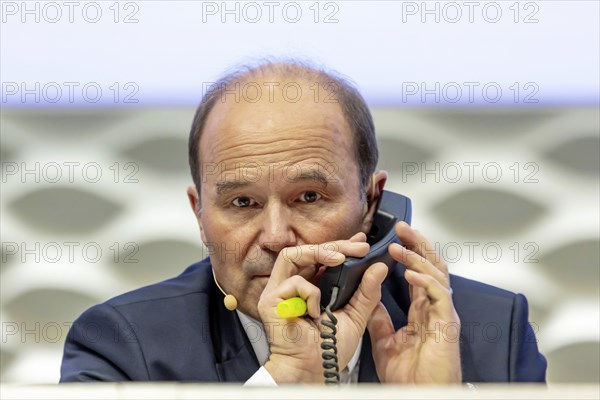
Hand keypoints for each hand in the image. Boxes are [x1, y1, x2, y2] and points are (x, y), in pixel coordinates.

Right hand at [258, 232, 387, 382]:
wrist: (312, 371)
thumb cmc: (326, 348)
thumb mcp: (355, 316)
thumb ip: (366, 293)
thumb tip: (378, 267)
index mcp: (310, 287)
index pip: (321, 258)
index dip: (340, 246)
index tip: (361, 243)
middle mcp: (292, 286)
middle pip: (307, 251)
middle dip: (335, 245)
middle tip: (358, 247)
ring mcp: (279, 292)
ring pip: (292, 255)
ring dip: (318, 253)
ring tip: (340, 258)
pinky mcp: (270, 300)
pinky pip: (292, 282)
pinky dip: (310, 293)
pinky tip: (316, 311)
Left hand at [367, 222, 461, 383]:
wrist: (420, 396)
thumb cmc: (410, 375)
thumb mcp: (385, 340)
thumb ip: (378, 317)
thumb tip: (367, 298)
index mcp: (423, 310)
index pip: (418, 272)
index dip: (409, 253)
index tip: (394, 237)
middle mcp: (436, 307)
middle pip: (431, 266)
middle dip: (417, 244)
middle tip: (401, 227)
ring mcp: (443, 314)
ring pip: (436, 275)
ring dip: (417, 257)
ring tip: (400, 245)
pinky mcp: (447, 324)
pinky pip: (438, 296)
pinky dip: (425, 281)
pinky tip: (410, 272)